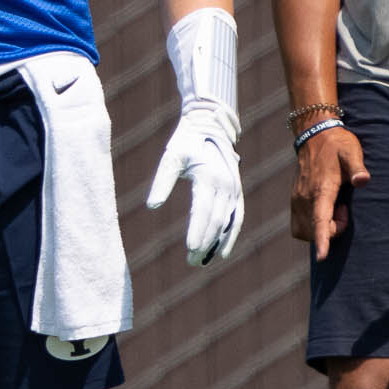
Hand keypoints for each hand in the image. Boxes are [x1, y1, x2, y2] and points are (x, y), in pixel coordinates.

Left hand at [147, 107, 242, 265]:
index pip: (204, 210)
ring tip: (203, 262)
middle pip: (216, 221)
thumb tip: (152, 206)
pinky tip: (221, 253)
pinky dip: (230, 236)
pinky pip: (236, 218)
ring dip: (217, 244)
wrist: (210, 125)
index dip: (198, 231)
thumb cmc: (186, 142)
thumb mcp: (171, 158)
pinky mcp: (236, 192)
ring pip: (228, 223)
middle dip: (205, 243)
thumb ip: (162, 181)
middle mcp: (226, 185)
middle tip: (191, 262)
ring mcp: (234, 190)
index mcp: (209, 177)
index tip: (190, 248)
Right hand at [290, 121, 368, 260]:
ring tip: (336, 209)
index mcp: (321, 189)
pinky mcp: (294, 200)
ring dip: (321, 229)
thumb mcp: (352, 152)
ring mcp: (297, 200)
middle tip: (345, 208)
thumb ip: (357, 167)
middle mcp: (305, 197)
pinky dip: (312, 228)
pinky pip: (299, 227)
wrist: (314, 134)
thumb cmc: (338, 144)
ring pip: (305, 232)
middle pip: (314, 231)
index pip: (320, 220)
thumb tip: (363, 181)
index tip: (322, 257)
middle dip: (332, 230)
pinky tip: (325, 211)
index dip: (322, 240)